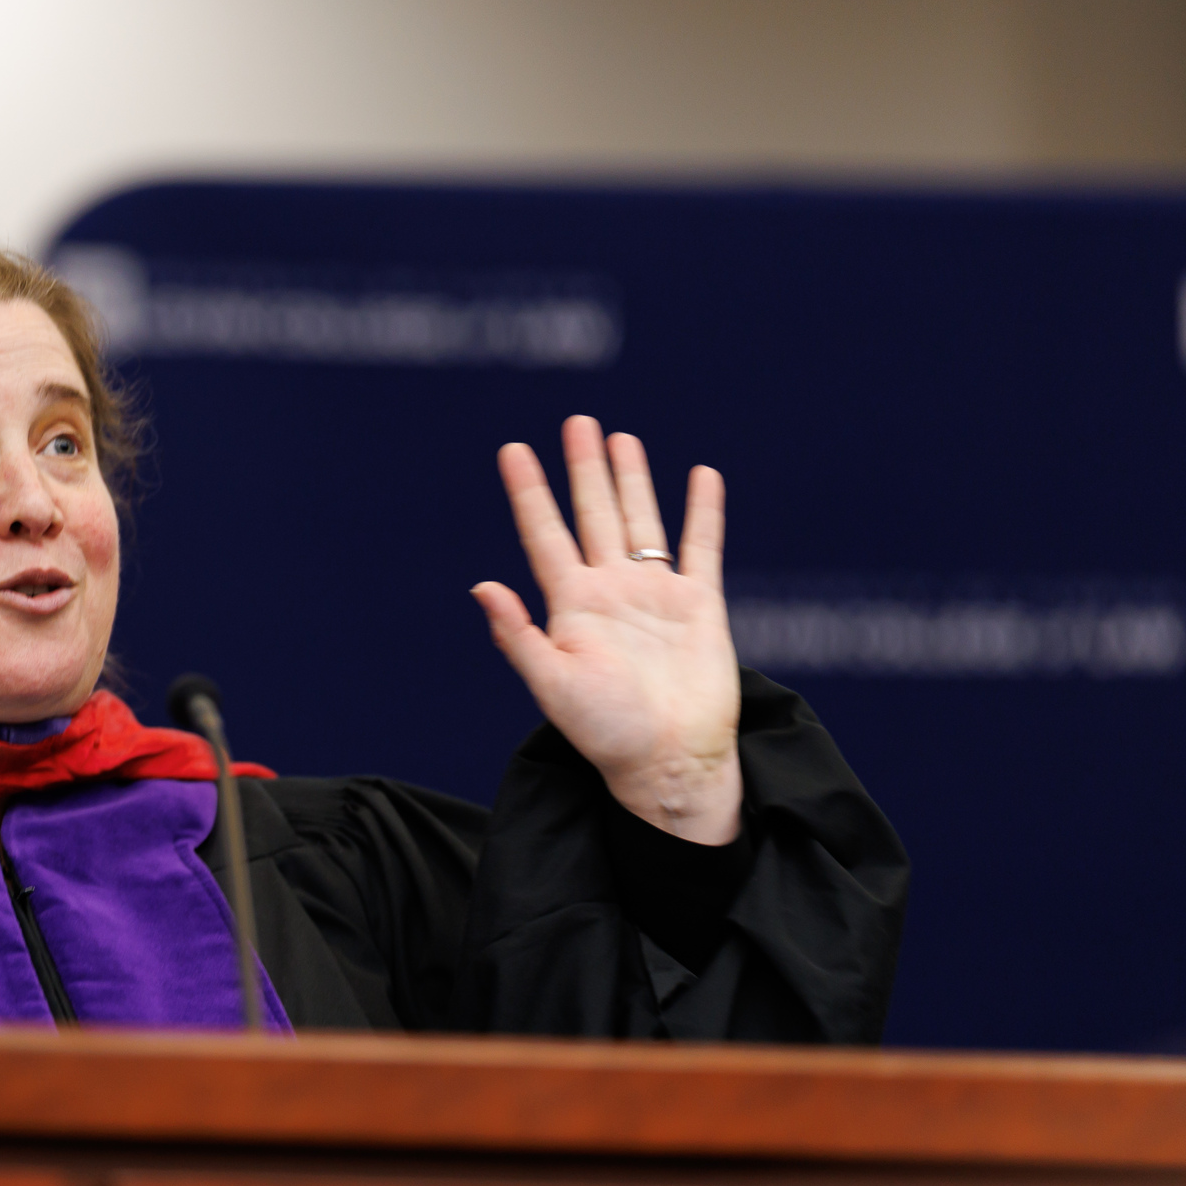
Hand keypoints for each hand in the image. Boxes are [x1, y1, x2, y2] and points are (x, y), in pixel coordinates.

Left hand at [472, 416, 743, 843]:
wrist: (670, 763)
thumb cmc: (607, 734)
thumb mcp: (553, 686)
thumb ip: (519, 637)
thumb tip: (482, 587)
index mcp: (572, 607)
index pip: (544, 535)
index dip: (529, 492)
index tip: (512, 450)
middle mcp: (611, 593)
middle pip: (594, 515)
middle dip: (583, 469)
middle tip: (576, 422)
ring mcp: (656, 596)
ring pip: (643, 522)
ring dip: (632, 480)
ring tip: (620, 438)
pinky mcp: (700, 606)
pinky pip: (701, 548)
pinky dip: (703, 512)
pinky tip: (701, 476)